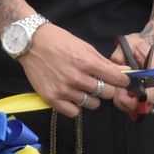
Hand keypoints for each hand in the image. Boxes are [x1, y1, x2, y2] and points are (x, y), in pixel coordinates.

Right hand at [18, 23, 132, 117]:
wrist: (30, 42)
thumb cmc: (57, 41)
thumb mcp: (83, 46)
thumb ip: (103, 62)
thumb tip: (123, 72)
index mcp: (87, 62)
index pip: (117, 79)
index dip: (122, 80)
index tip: (121, 80)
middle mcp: (77, 78)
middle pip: (106, 93)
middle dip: (107, 88)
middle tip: (99, 82)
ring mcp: (64, 90)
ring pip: (92, 104)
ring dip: (91, 97)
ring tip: (82, 88)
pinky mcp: (52, 98)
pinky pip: (73, 112)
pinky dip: (75, 106)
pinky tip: (71, 96)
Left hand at [110, 29, 153, 115]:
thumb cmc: (145, 43)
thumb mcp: (130, 43)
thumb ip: (119, 56)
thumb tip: (114, 71)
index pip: (146, 99)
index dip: (129, 99)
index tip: (120, 90)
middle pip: (145, 107)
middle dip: (128, 102)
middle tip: (119, 90)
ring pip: (146, 108)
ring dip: (132, 102)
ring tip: (125, 88)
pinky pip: (149, 105)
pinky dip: (139, 101)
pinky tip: (133, 90)